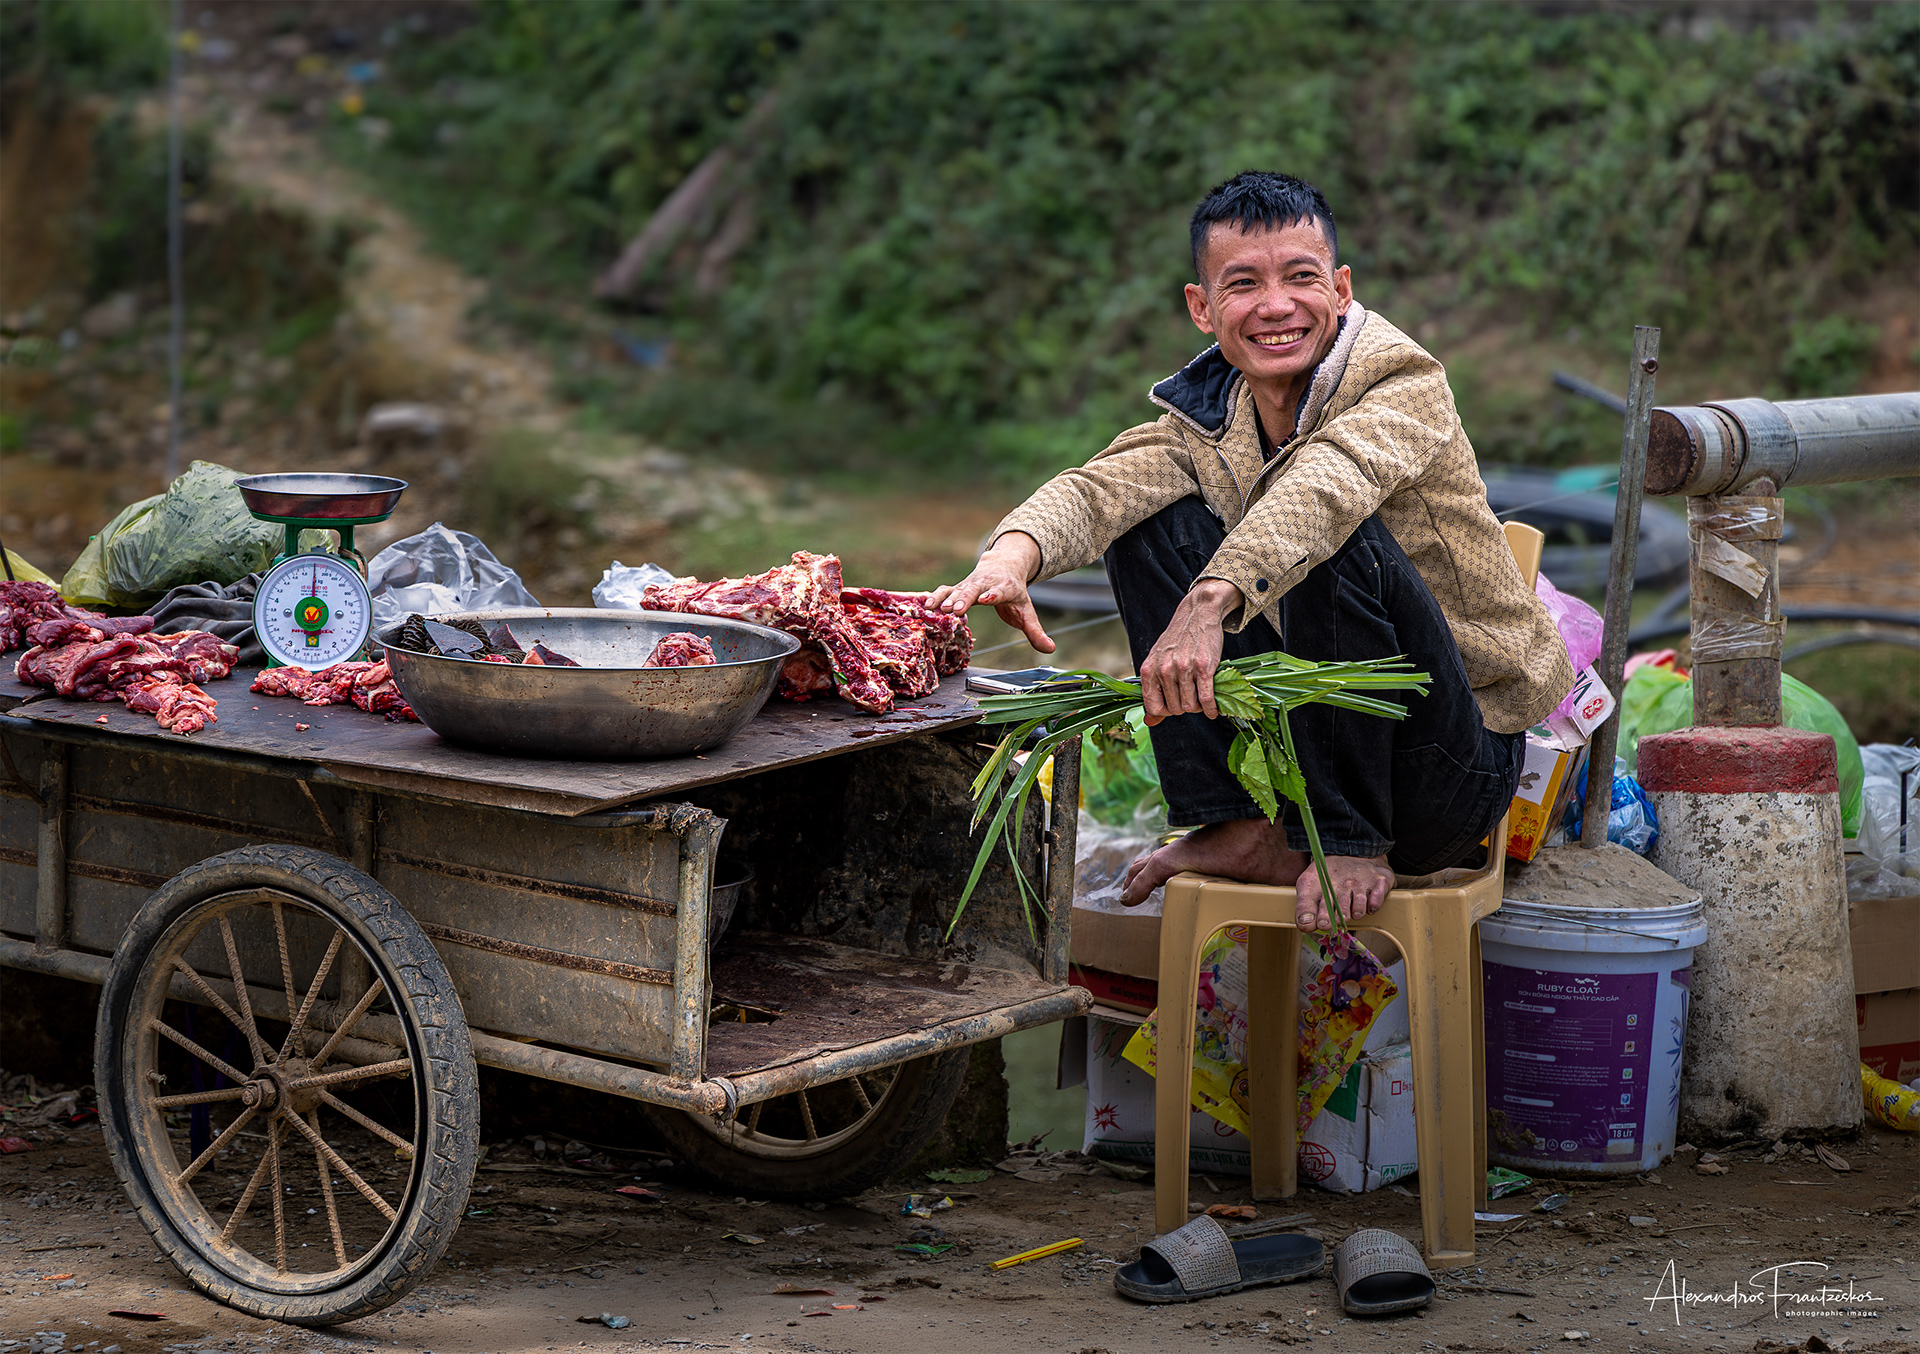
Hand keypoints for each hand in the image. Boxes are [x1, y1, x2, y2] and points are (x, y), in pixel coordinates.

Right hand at [929, 532, 1054, 653]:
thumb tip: (1050, 649)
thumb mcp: (1027, 611)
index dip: (994, 595)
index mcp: (1005, 588)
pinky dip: (935, 597)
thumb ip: (1035, 631)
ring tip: (937, 609)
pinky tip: (925, 606)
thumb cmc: (1014, 593)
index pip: (1000, 591)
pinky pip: (944, 590)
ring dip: (946, 598)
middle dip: (965, 598)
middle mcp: (986, 583)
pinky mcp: (957, 587)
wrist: (1002, 565)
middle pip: (974, 589)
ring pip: (956, 589)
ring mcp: (970, 584)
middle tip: (956, 610)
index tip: (987, 599)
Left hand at [1138, 579, 1241, 724]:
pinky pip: (1206, 699)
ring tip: (1202, 701)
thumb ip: (1154, 692)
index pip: (1153, 707)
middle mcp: (1164, 670)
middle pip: (1174, 709)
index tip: (1174, 706)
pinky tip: (1213, 709)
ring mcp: (1183, 668)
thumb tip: (1149, 722)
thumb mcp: (1158, 662)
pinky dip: (1211, 709)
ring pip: (1190, 706)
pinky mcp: (1203, 667)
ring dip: (1198, 708)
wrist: (1197, 614)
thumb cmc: (1177, 640)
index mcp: (1149, 670)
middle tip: (1191, 699)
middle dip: (1184, 709)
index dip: (1165, 712)